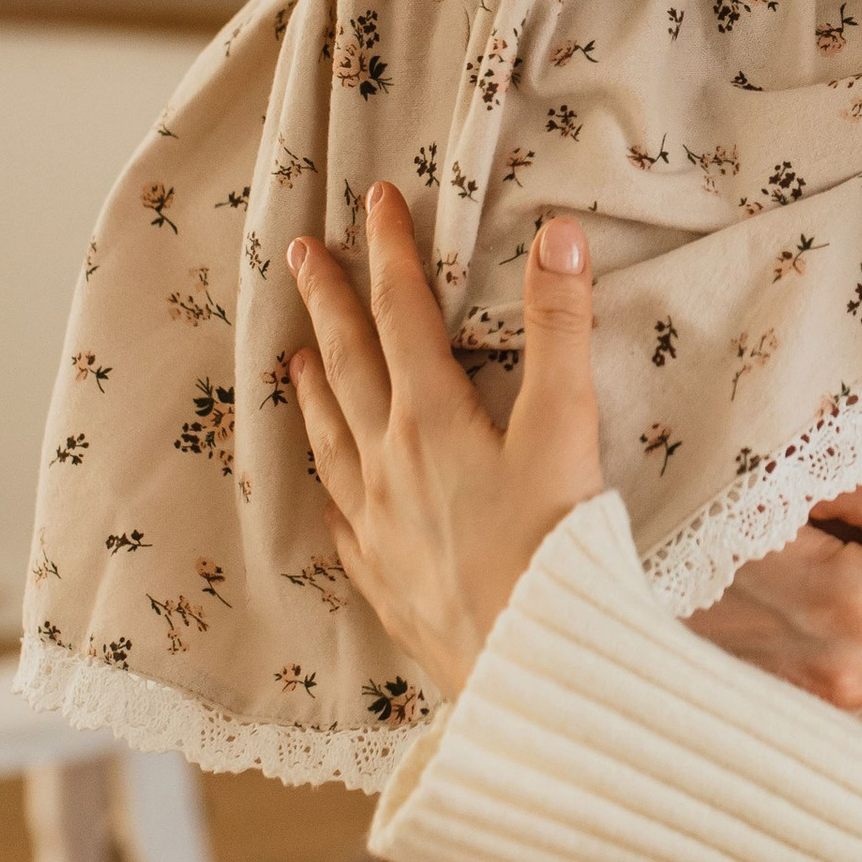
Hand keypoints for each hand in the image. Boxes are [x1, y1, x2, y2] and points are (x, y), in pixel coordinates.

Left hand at [287, 187, 604, 702]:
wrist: (531, 661)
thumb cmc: (555, 543)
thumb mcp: (568, 427)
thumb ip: (561, 329)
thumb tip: (558, 235)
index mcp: (432, 419)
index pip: (404, 316)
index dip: (391, 253)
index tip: (373, 200)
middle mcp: (390, 465)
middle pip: (349, 367)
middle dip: (329, 305)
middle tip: (303, 255)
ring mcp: (379, 526)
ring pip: (332, 440)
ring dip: (312, 390)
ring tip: (292, 358)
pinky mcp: (385, 580)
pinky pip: (341, 520)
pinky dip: (328, 488)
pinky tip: (325, 490)